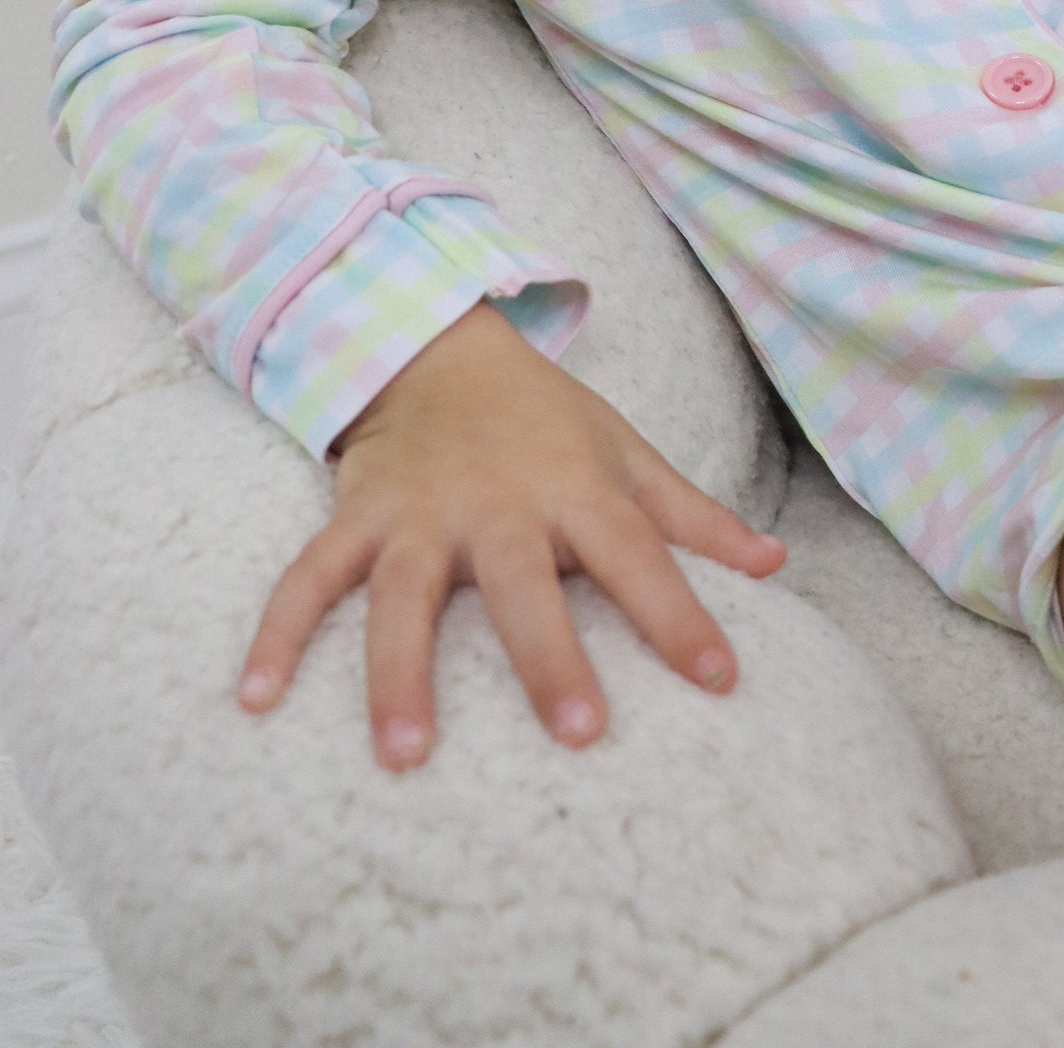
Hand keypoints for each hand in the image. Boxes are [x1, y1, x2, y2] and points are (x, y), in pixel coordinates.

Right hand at [235, 300, 785, 769]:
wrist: (441, 343)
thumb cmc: (548, 419)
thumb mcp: (625, 454)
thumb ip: (693, 516)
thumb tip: (774, 563)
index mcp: (576, 486)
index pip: (642, 554)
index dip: (683, 615)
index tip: (722, 679)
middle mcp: (499, 502)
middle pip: (525, 583)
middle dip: (550, 656)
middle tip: (579, 734)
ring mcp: (421, 511)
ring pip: (405, 594)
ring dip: (398, 671)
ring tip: (403, 753)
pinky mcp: (359, 515)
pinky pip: (310, 576)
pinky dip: (279, 631)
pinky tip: (256, 699)